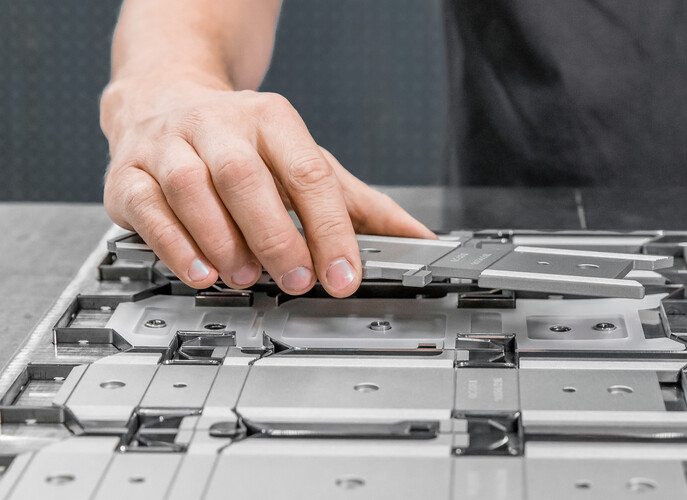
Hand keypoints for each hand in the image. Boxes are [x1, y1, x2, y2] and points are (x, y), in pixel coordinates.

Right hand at [101, 83, 433, 295]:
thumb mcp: (306, 162)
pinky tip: (200, 272)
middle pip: (246, 177)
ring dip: (223, 241)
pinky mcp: (127, 174)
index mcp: (272, 120)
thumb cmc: (243, 141)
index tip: (345, 273)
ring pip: (192, 189)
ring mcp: (168, 146)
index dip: (330, 228)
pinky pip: (146, 208)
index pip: (308, 173)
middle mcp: (218, 127)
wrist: (162, 98)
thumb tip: (421, 241)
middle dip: (276, 235)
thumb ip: (362, 206)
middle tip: (298, 279)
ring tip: (247, 277)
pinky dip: (173, 245)